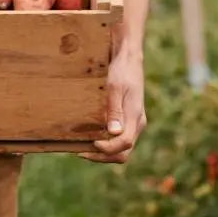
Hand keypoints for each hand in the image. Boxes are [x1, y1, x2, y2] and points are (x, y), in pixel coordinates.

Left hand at [79, 47, 146, 163]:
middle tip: (81, 152)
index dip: (106, 149)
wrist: (129, 60)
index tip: (90, 144)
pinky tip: (90, 137)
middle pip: (123, 152)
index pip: (124, 144)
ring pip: (122, 148)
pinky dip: (106, 144)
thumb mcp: (115, 88)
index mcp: (135, 117)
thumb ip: (115, 110)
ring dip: (104, 153)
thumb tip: (113, 133)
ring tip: (82, 148)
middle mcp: (137, 124)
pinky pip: (119, 139)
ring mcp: (134, 122)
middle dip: (103, 156)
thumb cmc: (121, 71)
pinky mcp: (128, 119)